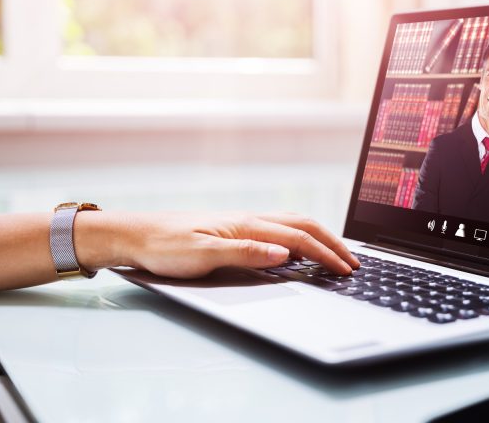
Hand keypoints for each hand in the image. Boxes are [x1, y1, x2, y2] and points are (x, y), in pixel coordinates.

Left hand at [75, 211, 359, 278]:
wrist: (135, 234)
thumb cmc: (164, 246)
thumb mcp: (202, 255)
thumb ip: (246, 253)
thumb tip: (285, 254)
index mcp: (246, 224)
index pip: (298, 238)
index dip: (325, 254)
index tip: (345, 270)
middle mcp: (249, 218)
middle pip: (303, 224)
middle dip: (332, 242)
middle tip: (353, 261)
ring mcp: (243, 221)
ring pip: (293, 222)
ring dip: (319, 236)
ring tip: (336, 252)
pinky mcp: (235, 227)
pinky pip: (279, 227)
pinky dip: (301, 236)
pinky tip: (299, 248)